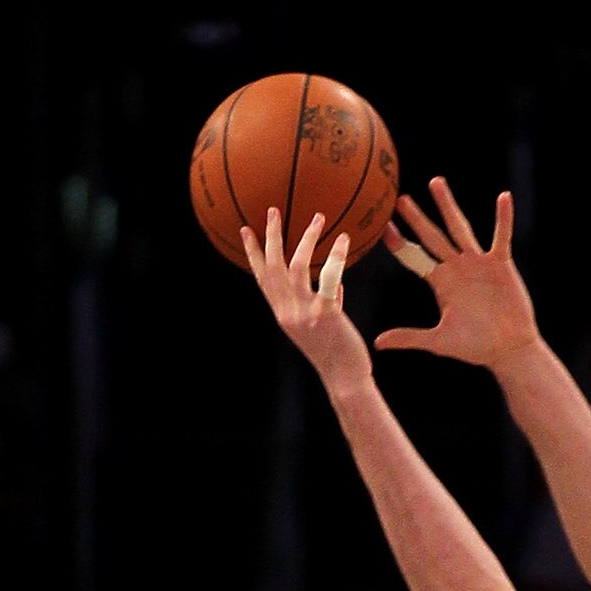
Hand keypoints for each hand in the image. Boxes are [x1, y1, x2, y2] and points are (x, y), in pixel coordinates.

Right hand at [241, 209, 371, 397]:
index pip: (262, 279)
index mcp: (283, 314)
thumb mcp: (322, 326)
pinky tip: (343, 239)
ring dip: (306, 238)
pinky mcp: (325, 313)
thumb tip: (337, 287)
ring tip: (318, 217)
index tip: (245, 230)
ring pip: (297, 266)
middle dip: (271, 236)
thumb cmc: (337, 355)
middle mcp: (288, 312)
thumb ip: (323, 304)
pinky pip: (329, 276)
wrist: (345, 380)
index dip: (253, 253)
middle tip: (273, 210)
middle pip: (273, 267)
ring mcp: (304, 312)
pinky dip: (336, 255)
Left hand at [375, 181, 537, 370]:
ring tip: (435, 183)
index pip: (415, 258)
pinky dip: (503, 219)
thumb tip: (377, 343)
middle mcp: (456, 268)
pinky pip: (501, 237)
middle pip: (432, 237)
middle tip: (400, 199)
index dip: (400, 244)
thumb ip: (409, 337)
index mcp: (441, 282)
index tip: (383, 227)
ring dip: (447, 206)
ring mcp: (478, 263)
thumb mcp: (438, 341)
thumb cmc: (475, 347)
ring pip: (459, 228)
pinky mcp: (500, 265)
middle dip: (416, 219)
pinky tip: (503, 198)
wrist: (508, 350)